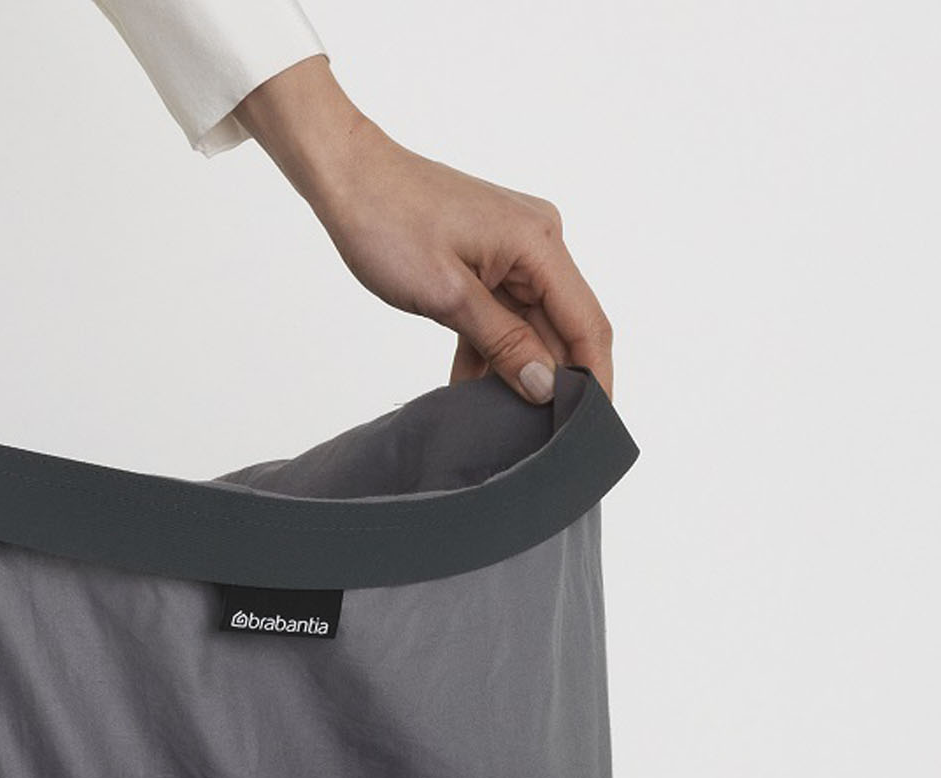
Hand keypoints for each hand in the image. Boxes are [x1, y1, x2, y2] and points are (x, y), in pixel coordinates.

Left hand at [234, 57, 613, 403]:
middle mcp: (538, 241)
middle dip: (549, 380)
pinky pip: (502, 311)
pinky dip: (490, 347)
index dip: (594, 380)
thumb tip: (546, 386)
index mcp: (539, 244)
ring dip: (514, 367)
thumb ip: (502, 342)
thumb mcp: (446, 295)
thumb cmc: (388, 222)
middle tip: (534, 438)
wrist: (346, 176)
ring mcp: (512, 248)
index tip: (590, 430)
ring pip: (529, 323)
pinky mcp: (488, 255)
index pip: (587, 323)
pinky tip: (471, 387)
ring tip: (499, 419)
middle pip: (561, 326)